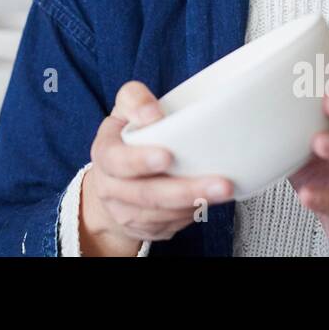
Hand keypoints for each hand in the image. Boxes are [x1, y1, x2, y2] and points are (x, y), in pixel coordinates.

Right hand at [79, 81, 234, 255]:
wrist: (112, 178)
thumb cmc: (126, 136)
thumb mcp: (123, 109)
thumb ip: (135, 100)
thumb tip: (153, 114)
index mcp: (104, 154)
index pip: (117, 161)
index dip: (140, 160)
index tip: (168, 156)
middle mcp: (110, 188)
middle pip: (146, 195)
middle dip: (185, 190)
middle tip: (220, 184)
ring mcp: (125, 213)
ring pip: (161, 214)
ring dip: (195, 204)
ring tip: (224, 191)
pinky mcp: (143, 229)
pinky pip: (170, 226)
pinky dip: (191, 214)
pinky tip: (209, 201)